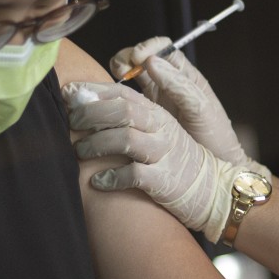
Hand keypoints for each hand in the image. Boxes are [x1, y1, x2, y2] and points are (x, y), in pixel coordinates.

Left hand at [63, 81, 242, 242]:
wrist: (211, 188)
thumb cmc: (173, 158)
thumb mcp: (158, 131)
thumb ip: (131, 117)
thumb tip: (87, 105)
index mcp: (158, 113)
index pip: (122, 92)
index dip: (93, 90)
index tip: (68, 92)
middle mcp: (162, 128)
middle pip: (122, 110)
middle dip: (90, 113)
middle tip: (70, 122)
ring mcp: (164, 153)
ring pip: (125, 138)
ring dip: (96, 144)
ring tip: (78, 151)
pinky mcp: (164, 179)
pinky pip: (133, 174)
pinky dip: (111, 177)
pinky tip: (98, 181)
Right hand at [110, 37, 254, 168]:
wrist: (213, 170)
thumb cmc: (214, 136)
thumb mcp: (200, 108)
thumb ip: (179, 84)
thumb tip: (152, 61)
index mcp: (185, 76)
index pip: (163, 49)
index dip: (148, 47)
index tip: (138, 58)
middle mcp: (168, 83)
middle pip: (141, 59)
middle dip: (127, 58)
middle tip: (122, 70)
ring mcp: (155, 99)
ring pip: (130, 77)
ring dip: (118, 75)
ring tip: (113, 83)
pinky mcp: (144, 116)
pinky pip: (126, 100)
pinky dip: (115, 96)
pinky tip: (110, 103)